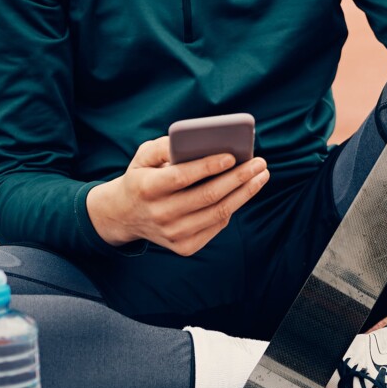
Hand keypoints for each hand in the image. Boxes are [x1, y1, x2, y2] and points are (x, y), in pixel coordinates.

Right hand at [85, 137, 269, 254]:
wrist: (125, 215)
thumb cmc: (142, 177)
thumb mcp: (143, 156)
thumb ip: (165, 145)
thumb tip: (195, 140)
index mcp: (147, 188)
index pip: (183, 177)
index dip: (209, 166)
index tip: (233, 156)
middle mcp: (160, 214)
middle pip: (208, 196)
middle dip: (239, 177)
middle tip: (260, 163)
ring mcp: (173, 234)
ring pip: (218, 213)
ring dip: (245, 193)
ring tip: (261, 175)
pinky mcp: (184, 247)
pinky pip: (217, 225)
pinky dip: (233, 207)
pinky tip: (244, 191)